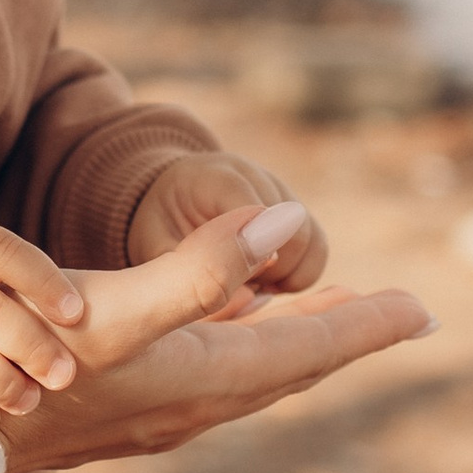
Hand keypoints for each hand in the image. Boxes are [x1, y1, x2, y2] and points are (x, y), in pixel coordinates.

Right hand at [0, 202, 432, 472]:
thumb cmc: (32, 370)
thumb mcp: (119, 311)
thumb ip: (203, 267)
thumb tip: (288, 221)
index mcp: (205, 380)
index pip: (311, 353)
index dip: (369, 326)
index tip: (424, 311)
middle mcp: (193, 405)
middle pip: (291, 365)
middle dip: (344, 333)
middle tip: (398, 312)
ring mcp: (159, 413)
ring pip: (253, 370)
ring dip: (294, 339)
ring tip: (331, 311)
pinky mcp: (128, 410)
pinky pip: (213, 372)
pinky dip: (244, 344)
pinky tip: (230, 323)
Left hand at [129, 149, 328, 293]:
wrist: (172, 200)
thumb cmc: (160, 227)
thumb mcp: (154, 248)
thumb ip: (190, 271)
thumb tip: (249, 295)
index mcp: (215, 177)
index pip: (255, 209)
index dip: (252, 253)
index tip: (236, 281)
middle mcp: (258, 177)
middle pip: (293, 231)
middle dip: (269, 273)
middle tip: (236, 288)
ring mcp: (283, 194)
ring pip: (312, 243)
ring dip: (285, 278)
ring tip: (247, 286)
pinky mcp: (296, 216)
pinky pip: (317, 252)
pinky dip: (298, 277)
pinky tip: (264, 284)